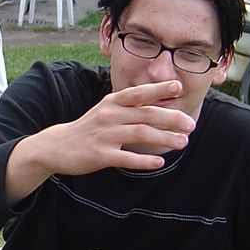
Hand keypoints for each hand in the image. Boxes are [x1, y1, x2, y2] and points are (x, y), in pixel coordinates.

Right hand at [45, 81, 195, 171]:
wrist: (57, 146)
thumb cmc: (89, 128)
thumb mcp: (107, 110)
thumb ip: (130, 107)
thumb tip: (160, 105)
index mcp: (112, 102)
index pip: (139, 93)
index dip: (159, 89)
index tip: (179, 87)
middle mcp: (109, 115)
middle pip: (145, 114)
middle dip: (171, 119)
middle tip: (191, 125)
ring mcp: (104, 135)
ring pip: (140, 134)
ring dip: (164, 138)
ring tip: (183, 143)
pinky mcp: (100, 155)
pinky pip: (126, 158)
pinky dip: (144, 160)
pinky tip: (159, 163)